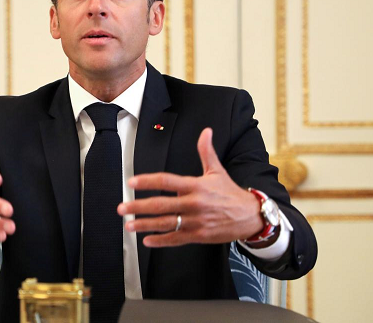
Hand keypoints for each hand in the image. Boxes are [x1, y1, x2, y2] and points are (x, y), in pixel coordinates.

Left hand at [117, 128, 262, 246]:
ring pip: (165, 223)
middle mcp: (193, 203)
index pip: (166, 181)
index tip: (132, 181)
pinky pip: (176, 239)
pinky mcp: (198, 235)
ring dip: (145, 225)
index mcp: (195, 186)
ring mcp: (195, 221)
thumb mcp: (217, 170)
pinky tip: (147, 240)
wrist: (250, 216)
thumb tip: (206, 131)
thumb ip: (206, 151)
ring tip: (129, 225)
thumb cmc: (230, 193)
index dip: (147, 181)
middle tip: (122, 208)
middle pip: (161, 205)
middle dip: (138, 207)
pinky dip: (161, 241)